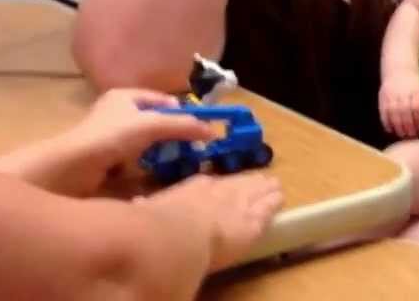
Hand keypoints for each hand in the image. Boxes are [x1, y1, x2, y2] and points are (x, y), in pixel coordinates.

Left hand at [64, 89, 215, 180]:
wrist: (72, 168)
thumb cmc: (112, 136)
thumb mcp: (153, 125)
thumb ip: (184, 125)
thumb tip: (214, 131)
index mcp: (126, 97)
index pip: (163, 100)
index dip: (183, 112)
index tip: (200, 129)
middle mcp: (119, 114)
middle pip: (157, 122)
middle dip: (175, 135)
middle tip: (194, 149)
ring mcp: (112, 138)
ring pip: (148, 143)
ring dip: (163, 153)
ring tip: (179, 163)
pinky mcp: (108, 160)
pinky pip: (137, 161)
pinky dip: (148, 166)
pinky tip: (158, 174)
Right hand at [140, 172, 283, 271]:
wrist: (177, 237)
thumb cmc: (156, 226)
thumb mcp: (146, 212)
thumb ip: (146, 208)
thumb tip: (137, 205)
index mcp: (192, 189)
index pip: (210, 184)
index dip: (219, 186)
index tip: (223, 185)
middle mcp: (219, 191)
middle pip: (237, 185)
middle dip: (247, 184)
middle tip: (259, 181)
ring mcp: (239, 204)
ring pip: (256, 192)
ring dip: (264, 190)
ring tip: (273, 185)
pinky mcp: (254, 222)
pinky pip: (267, 208)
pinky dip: (274, 202)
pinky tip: (281, 197)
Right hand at [379, 71, 418, 138]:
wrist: (398, 68)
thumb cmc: (414, 82)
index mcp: (416, 91)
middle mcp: (403, 93)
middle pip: (406, 113)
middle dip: (409, 127)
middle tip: (413, 136)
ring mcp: (392, 96)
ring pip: (394, 115)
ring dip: (398, 127)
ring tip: (403, 135)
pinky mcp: (383, 98)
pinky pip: (383, 113)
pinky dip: (387, 123)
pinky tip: (391, 130)